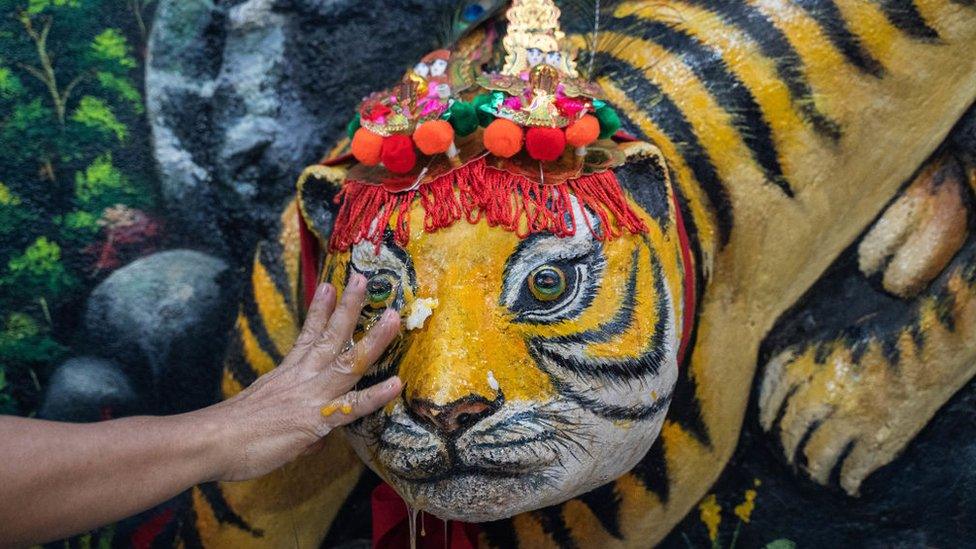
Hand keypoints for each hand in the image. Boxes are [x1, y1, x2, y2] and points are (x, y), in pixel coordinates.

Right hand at [206, 275, 401, 481]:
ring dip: (374, 339)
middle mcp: (302, 377)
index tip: (330, 286)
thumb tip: (314, 440)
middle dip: (350, 308)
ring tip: (393, 317)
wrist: (212, 441)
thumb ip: (295, 425)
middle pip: (331, 336)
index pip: (308, 335)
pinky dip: (375, 396)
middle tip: (364, 280)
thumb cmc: (230, 433)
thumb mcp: (263, 418)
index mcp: (287, 374)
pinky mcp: (316, 420)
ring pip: (349, 362)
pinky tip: (397, 383)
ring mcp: (311, 395)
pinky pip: (352, 407)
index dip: (320, 310)